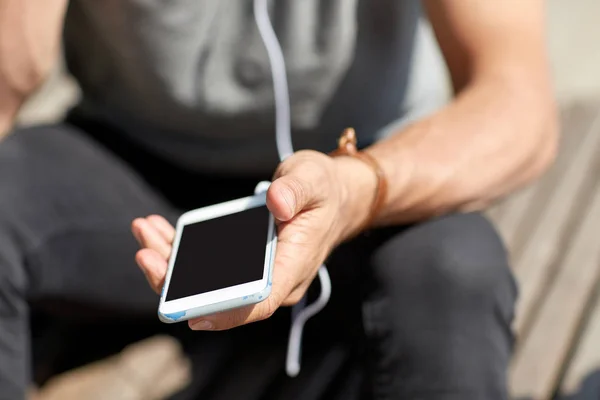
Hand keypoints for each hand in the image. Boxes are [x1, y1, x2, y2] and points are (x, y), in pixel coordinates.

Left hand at [132, 150, 376, 330]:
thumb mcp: (313, 179)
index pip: (260, 301)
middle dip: (177, 281)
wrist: (331, 197)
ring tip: (145, 231)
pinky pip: (207, 267)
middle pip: (221, 297)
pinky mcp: (243, 262)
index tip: (190, 314)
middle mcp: (273, 280)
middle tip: (147, 252)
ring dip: (171, 263)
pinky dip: (179, 250)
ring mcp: (256, 274)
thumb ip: (295, 191)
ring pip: (207, 284)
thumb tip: (275, 204)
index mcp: (293, 266)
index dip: (225, 312)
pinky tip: (158, 230)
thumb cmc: (322, 190)